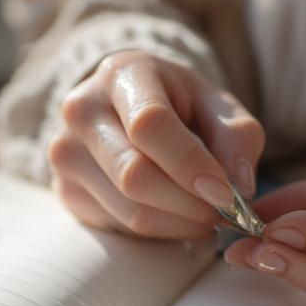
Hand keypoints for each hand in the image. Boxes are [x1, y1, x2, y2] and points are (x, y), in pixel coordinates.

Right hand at [48, 50, 264, 239]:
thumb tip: (239, 187)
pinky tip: (176, 215)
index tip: (228, 194)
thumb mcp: (216, 104)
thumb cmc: (178, 104)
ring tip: (207, 216)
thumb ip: (237, 137)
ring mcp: (67, 154)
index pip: (150, 125)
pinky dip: (160, 231)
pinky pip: (120, 226)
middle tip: (225, 213)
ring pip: (130, 211)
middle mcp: (82, 111)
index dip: (191, 165)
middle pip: (135, 175)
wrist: (123, 108)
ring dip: (180, 225)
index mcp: (122, 74)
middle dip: (190, 204)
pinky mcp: (66, 191)